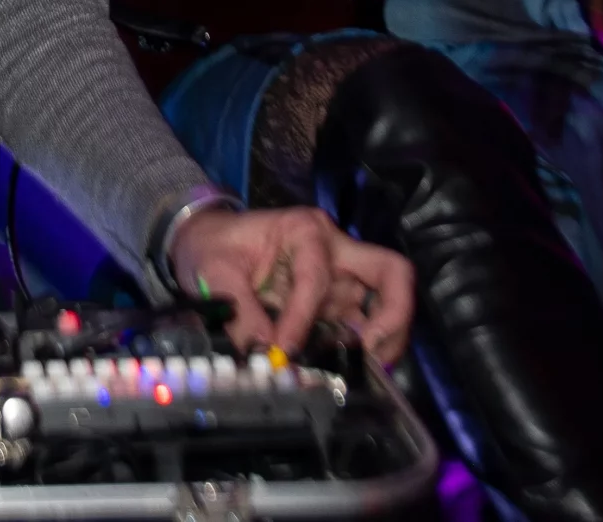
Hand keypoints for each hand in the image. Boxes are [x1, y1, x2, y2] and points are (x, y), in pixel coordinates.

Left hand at [168, 206, 414, 365]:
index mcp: (305, 230)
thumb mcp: (214, 272)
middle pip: (390, 272)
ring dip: (380, 339)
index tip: (283, 350)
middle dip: (393, 314)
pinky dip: (362, 347)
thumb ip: (238, 311)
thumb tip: (263, 353)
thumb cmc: (214, 247)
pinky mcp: (335, 301)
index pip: (318, 277)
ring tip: (365, 371)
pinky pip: (361, 324)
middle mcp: (334, 249)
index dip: (303, 317)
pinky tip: (350, 369)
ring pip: (382, 303)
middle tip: (374, 353)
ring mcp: (340, 276)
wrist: (208, 245)